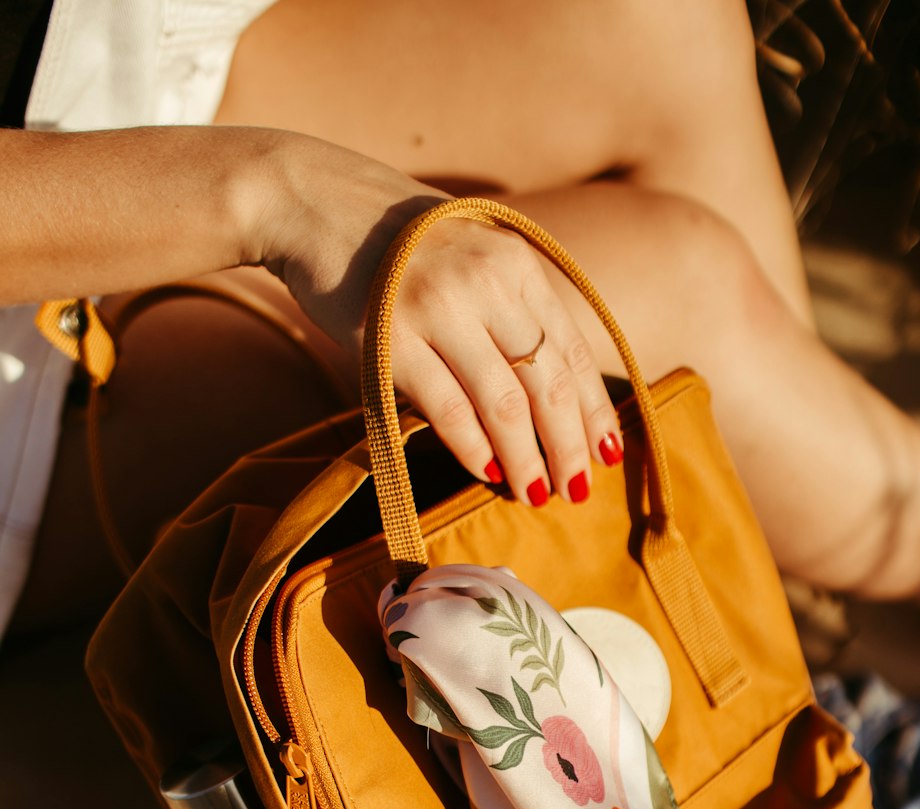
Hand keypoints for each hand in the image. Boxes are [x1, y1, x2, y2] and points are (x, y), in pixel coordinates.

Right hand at [253, 135, 623, 505]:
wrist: (312, 203)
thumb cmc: (398, 245)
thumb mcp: (472, 257)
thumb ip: (510, 310)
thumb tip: (549, 393)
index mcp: (516, 265)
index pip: (570, 350)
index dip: (593, 408)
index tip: (607, 453)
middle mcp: (485, 283)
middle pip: (545, 382)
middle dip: (567, 445)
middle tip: (577, 491)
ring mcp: (437, 308)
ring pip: (501, 402)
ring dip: (525, 458)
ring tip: (537, 495)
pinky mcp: (390, 337)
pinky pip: (446, 406)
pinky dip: (472, 446)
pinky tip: (489, 473)